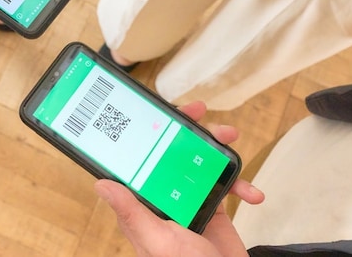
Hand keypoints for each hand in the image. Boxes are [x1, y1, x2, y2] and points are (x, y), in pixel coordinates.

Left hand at [95, 101, 259, 256]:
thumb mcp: (157, 238)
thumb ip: (131, 212)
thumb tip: (100, 184)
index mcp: (143, 202)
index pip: (143, 158)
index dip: (154, 132)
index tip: (168, 112)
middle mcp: (164, 198)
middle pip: (173, 154)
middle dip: (190, 132)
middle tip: (203, 114)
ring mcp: (188, 202)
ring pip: (200, 164)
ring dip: (218, 151)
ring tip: (232, 140)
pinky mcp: (212, 210)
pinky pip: (224, 187)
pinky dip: (240, 185)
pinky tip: (251, 192)